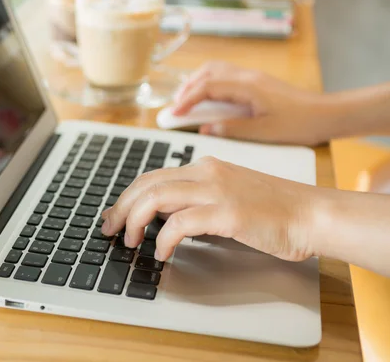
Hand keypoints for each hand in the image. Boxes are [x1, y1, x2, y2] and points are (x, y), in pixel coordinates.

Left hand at [101, 156, 321, 262]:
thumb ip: (198, 199)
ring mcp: (216, 190)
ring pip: (157, 197)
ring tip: (130, 241)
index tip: (115, 214)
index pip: (153, 176)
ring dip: (135, 221)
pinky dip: (163, 239)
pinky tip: (161, 252)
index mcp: (205, 167)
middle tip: (110, 229)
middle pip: (147, 184)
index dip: (128, 196)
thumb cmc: (273, 210)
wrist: (310, 214)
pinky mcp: (227, 212)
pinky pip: (180, 223)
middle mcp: (206, 172)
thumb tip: (166, 217)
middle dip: (122, 207)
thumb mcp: (228, 195)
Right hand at [172, 61, 330, 144]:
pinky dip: (208, 83)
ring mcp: (251, 76)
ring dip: (196, 83)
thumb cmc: (299, 124)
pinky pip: (224, 75)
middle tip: (175, 108)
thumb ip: (231, 129)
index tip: (173, 114)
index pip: (207, 88)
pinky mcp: (255, 81)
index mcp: (247, 87)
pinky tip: (206, 98)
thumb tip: (205, 128)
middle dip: (186, 89)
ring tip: (186, 101)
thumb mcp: (263, 133)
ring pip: (214, 70)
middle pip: (206, 73)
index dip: (187, 100)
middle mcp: (247, 76)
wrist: (325, 114)